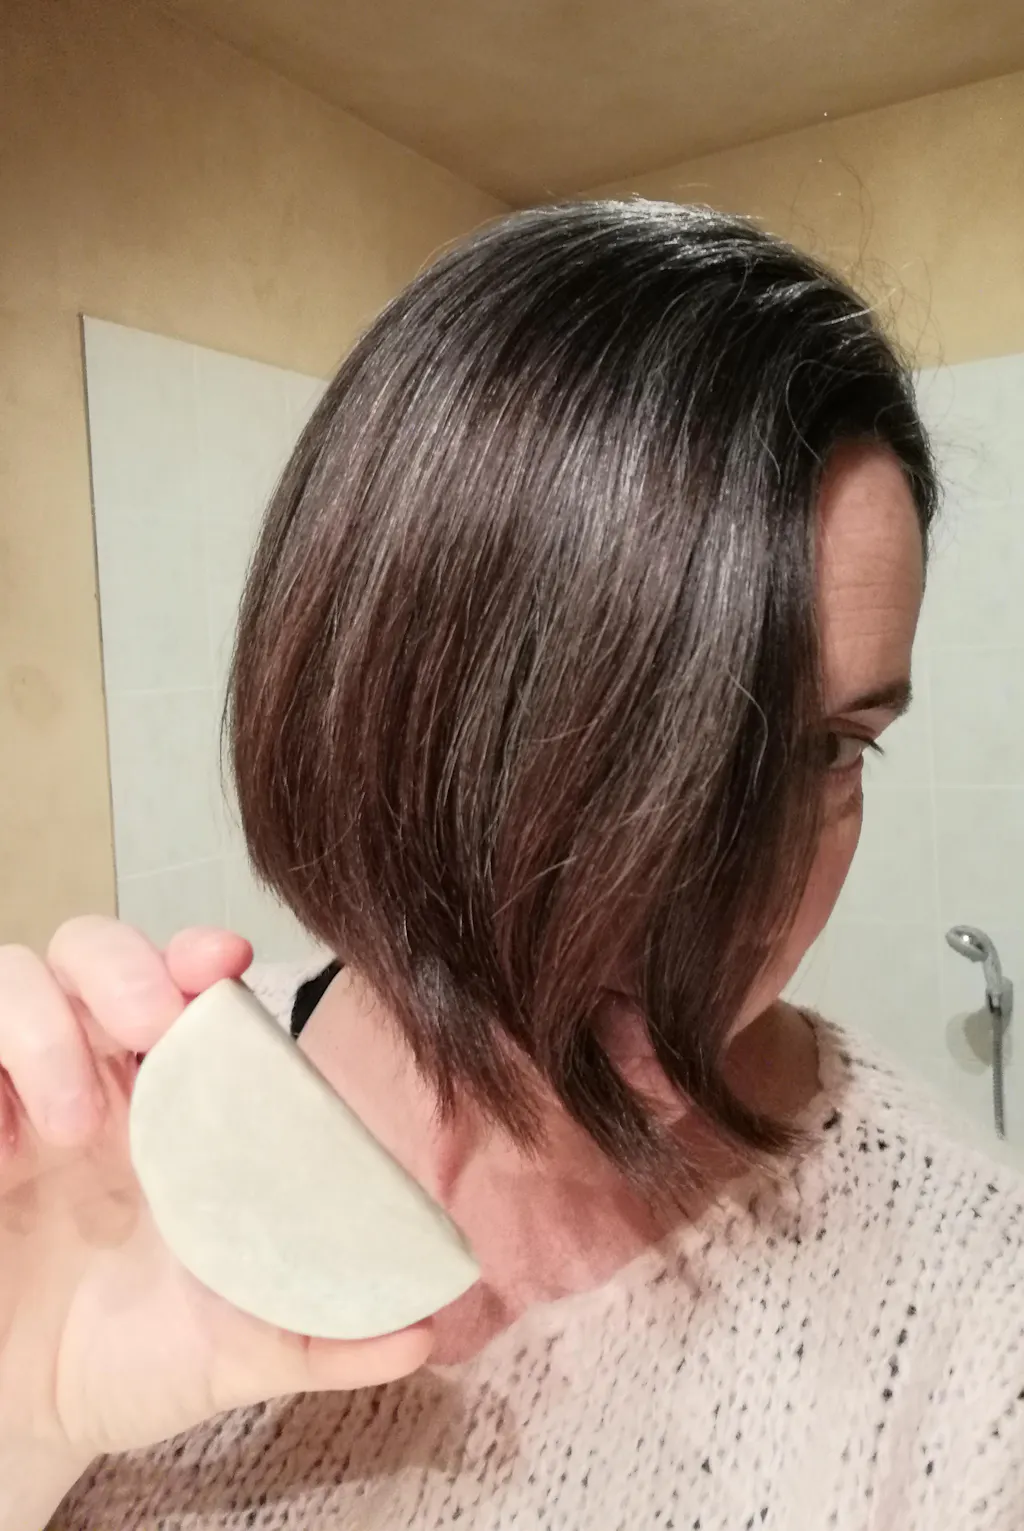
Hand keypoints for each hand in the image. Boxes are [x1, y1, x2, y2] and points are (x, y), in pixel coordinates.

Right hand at [0, 918, 432, 1478]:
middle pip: (95, 951)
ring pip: (15, 977)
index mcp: (169, 1106)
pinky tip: (5, 1149)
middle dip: (124, 964)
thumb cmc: (135, 1360)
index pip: (183, 986)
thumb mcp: (231, 1353)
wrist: (31, 1425)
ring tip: (74, 1125)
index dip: (198, 955)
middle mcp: (91, 1079)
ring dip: (45, 1028)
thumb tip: (418, 1334)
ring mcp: (16, 1101)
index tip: (226, 964)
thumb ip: (318, 1337)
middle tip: (151, 1024)